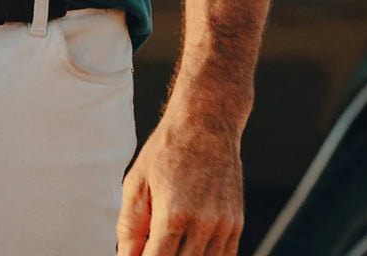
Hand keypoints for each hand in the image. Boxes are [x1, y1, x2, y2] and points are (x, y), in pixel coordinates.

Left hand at [117, 109, 243, 255]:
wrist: (205, 123)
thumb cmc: (166, 150)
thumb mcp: (137, 183)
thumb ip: (130, 227)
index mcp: (173, 214)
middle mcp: (202, 224)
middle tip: (151, 245)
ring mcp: (223, 227)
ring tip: (167, 241)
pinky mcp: (236, 224)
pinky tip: (188, 246)